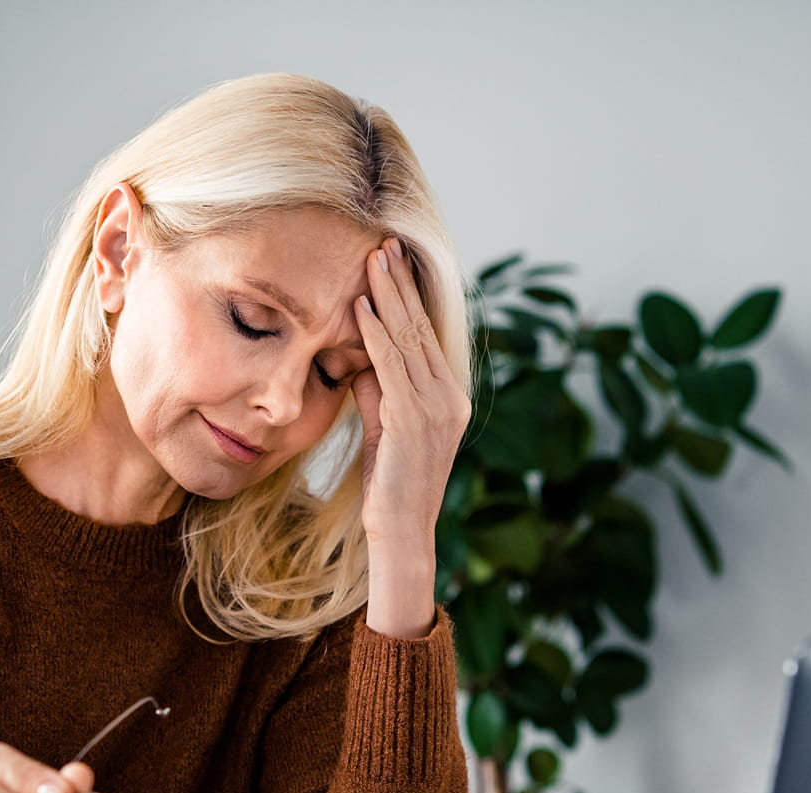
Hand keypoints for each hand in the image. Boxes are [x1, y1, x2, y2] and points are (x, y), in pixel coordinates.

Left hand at [352, 238, 471, 634]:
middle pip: (422, 328)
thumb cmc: (387, 484)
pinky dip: (374, 332)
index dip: (408, 297)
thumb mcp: (382, 428)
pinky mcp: (414, 419)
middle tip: (384, 244)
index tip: (391, 263)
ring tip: (373, 260)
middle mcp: (451, 397)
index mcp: (450, 398)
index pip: (427, 336)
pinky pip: (392, 365)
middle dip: (401, 284)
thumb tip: (361, 355)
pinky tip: (359, 307)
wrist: (400, 531)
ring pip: (409, 339)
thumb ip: (377, 391)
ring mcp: (437, 407)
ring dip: (388, 296)